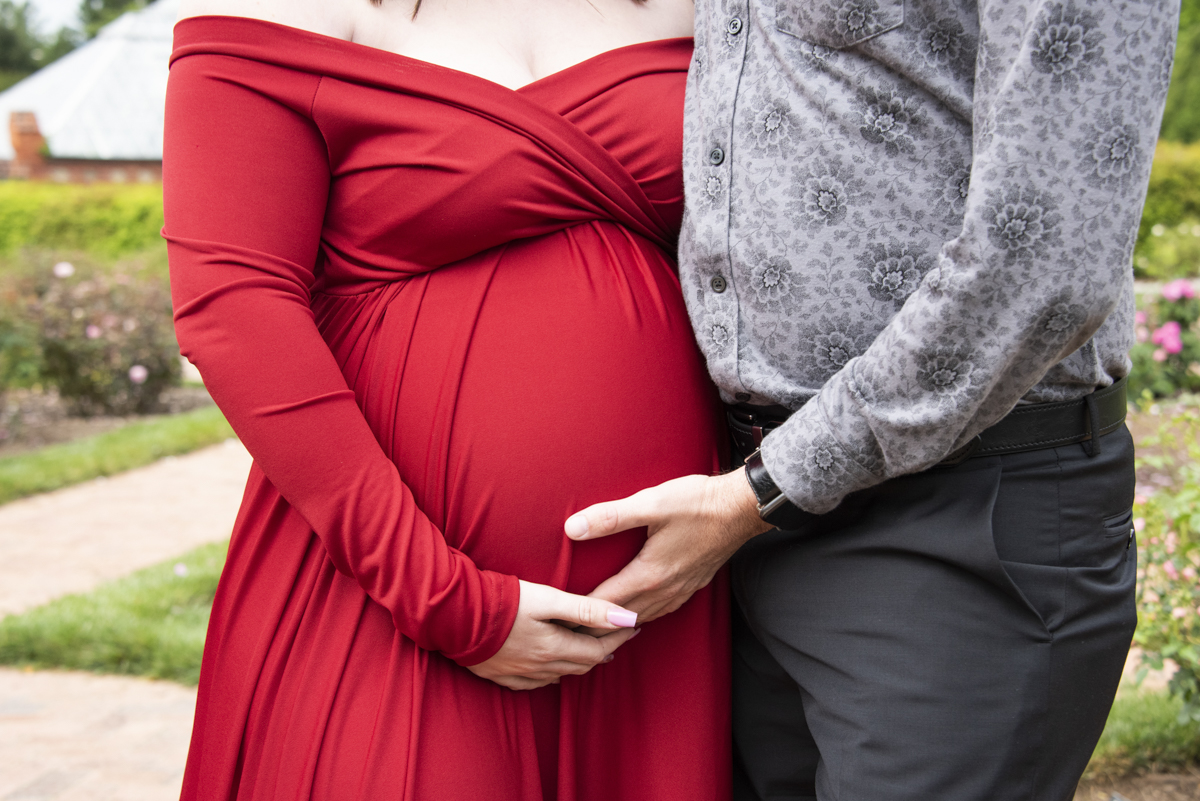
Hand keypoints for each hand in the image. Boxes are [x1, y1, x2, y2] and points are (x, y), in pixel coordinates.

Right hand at [466, 580, 639, 689]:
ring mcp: (520, 673)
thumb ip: (588, 610)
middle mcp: (541, 667)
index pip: (599, 650)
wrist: (455, 616)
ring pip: (561, 675)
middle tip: (618, 637)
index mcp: (555, 648)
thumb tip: (627, 617)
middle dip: (604, 650)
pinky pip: (535, 684)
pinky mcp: (500, 675)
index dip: (619, 638)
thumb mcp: (549, 600)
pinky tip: (553, 671)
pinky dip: (552, 676)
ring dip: (580, 662)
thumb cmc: (503, 602)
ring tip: (593, 650)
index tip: (635, 626)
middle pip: (582, 664)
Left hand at [564, 468, 773, 625]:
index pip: (603, 605)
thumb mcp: (650, 504)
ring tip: (596, 634)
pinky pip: (660, 611)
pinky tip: (637, 613)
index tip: (556, 626)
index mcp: (649, 575)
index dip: (578, 617)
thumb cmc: (697, 503)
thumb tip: (572, 528)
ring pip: (642, 618)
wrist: (742, 509)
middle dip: (594, 630)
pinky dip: (641, 617)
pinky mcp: (692, 585)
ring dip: (618, 627)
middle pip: (620, 620)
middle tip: (568, 638)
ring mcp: (681, 590)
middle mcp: (665, 590)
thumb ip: (610, 517)